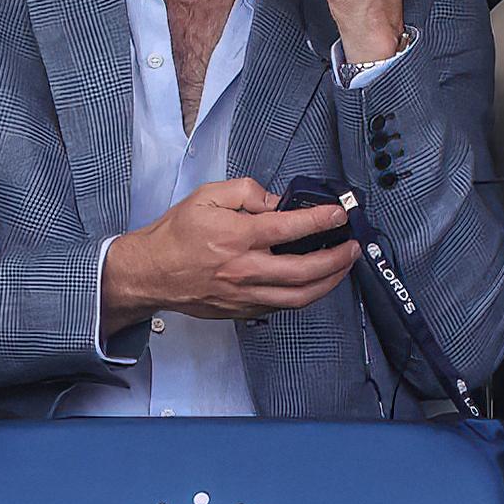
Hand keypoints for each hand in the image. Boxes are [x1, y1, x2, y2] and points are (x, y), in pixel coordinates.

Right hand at [99, 177, 359, 335]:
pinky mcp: (241, 310)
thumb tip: (277, 201)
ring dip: (329, 282)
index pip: (290, 228)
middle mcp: (244, 269)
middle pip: (304, 271)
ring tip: (343, 267)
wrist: (149, 273)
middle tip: (353, 246)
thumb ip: (246, 192)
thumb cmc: (175, 235)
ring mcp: (244, 295)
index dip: (321, 220)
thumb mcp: (207, 196)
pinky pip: (282, 307)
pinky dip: (304, 296)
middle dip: (337, 258)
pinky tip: (315, 283)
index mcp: (237, 237)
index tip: (340, 214)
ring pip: (299, 297)